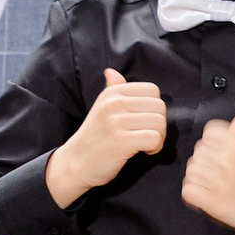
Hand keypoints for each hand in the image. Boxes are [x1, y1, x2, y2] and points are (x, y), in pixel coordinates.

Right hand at [49, 68, 167, 201]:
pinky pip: (154, 138)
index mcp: (112, 92)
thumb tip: (111, 72)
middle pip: (159, 107)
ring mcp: (116, 122)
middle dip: (160, 125)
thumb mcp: (101, 108)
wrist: (74, 163)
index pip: (152, 90)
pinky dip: (155, 147)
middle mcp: (113, 103)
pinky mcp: (120, 141)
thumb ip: (112, 89)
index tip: (144, 123)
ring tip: (146, 145)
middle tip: (147, 136)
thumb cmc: (94, 137)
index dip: (154, 108)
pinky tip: (144, 152)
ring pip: (159, 123)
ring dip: (159, 138)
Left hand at [181, 115, 234, 234]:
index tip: (218, 152)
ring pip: (190, 171)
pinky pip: (188, 190)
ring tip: (209, 185)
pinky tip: (203, 196)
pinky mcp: (212, 202)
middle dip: (204, 160)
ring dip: (197, 177)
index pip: (209, 132)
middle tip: (215, 172)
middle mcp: (226, 160)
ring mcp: (218, 181)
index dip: (211, 142)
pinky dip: (192, 193)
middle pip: (198, 152)